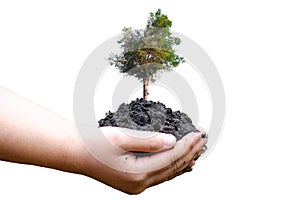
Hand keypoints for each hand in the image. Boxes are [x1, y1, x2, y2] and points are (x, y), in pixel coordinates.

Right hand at [70, 127, 206, 193]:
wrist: (76, 153)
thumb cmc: (94, 143)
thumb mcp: (121, 138)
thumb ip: (148, 141)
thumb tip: (173, 141)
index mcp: (136, 173)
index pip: (171, 157)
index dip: (187, 144)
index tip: (199, 132)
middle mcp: (139, 184)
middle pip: (173, 167)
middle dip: (191, 151)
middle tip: (204, 137)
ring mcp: (136, 186)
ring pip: (168, 172)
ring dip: (185, 160)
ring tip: (198, 149)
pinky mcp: (134, 183)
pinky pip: (160, 175)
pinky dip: (173, 167)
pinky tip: (183, 164)